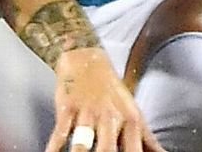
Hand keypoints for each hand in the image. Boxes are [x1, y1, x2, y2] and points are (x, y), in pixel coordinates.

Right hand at [46, 48, 165, 151]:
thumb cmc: (112, 93)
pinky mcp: (67, 109)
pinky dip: (53, 148)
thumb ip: (148, 141)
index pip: (134, 151)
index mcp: (131, 121)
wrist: (87, 59)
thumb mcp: (135, 114)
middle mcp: (110, 118)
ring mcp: (87, 113)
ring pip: (81, 145)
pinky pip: (59, 134)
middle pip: (107, 151)